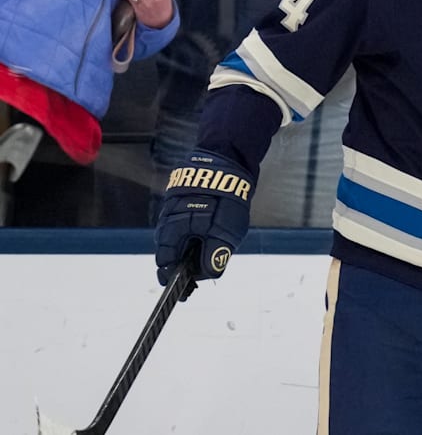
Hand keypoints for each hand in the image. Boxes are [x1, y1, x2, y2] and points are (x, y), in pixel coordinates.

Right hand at [154, 151, 253, 284]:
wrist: (225, 162)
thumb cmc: (224, 199)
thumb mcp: (224, 234)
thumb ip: (214, 256)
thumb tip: (206, 274)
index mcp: (171, 233)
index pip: (165, 265)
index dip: (175, 280)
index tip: (186, 291)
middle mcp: (167, 223)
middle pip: (172, 253)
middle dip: (185, 265)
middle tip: (201, 274)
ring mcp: (173, 211)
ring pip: (179, 239)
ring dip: (191, 249)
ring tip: (209, 253)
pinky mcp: (182, 202)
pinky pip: (185, 225)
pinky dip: (195, 234)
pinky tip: (209, 234)